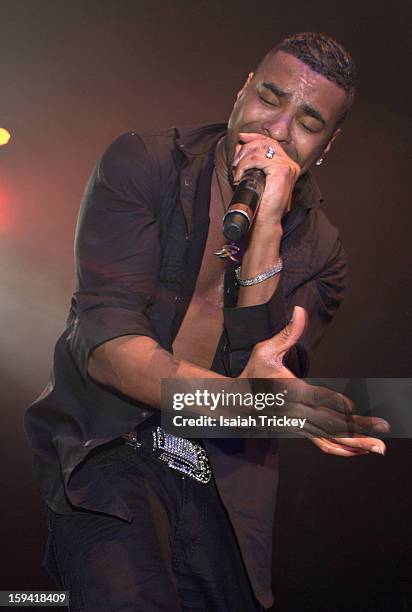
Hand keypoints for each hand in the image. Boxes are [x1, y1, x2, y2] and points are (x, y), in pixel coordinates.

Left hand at [232, 132, 299, 225]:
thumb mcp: (257, 180)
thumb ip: (254, 164)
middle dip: (246, 148)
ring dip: (243, 159)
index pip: (271, 142)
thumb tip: (240, 148)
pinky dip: (244, 165)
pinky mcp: (282, 171)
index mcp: (287, 165)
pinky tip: (239, 175)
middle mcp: (290, 164)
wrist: (266, 222)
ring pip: (260, 150)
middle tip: (235, 161)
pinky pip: (258, 159)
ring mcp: (287, 167)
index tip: (241, 138)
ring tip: (236, 172)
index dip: (255, 137)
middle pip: (265, 142)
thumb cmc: (261, 205)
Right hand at [239, 306, 389, 456]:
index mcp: (288, 390)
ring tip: (380, 446)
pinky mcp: (301, 431)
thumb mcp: (265, 350)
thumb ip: (287, 334)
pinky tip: (359, 449)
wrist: (237, 403)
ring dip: (356, 442)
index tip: (350, 407)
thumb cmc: (253, 373)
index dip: (332, 403)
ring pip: (330, 436)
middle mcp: (296, 411)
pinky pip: (323, 443)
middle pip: (329, 423)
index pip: (313, 397)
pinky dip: (342, 448)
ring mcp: (299, 424)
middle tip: (383, 429)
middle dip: (357, 428)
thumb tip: (300, 310)